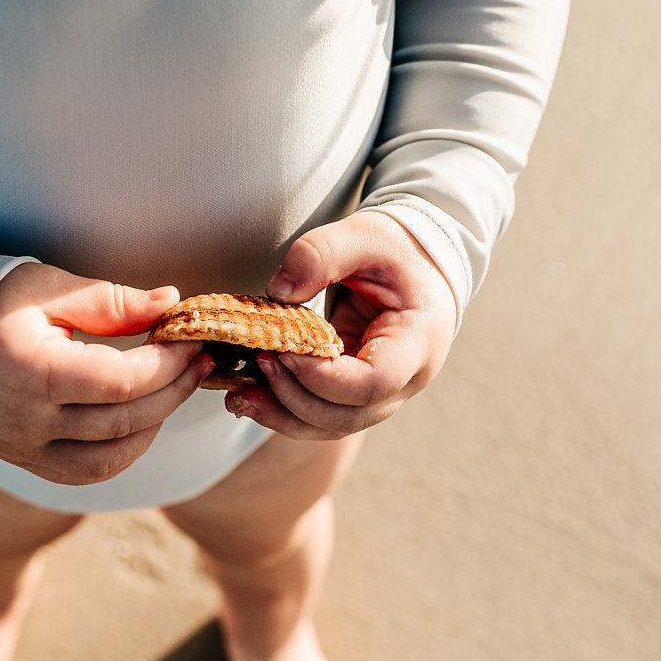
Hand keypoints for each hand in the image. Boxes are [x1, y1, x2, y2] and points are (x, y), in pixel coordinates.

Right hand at [0, 262, 212, 483]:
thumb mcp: (49, 289)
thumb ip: (112, 301)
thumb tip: (171, 303)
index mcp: (32, 372)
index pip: (122, 382)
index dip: (168, 363)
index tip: (191, 339)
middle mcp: (27, 422)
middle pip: (124, 421)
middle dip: (174, 389)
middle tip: (199, 360)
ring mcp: (24, 450)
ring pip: (111, 458)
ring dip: (155, 424)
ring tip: (175, 387)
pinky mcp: (27, 462)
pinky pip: (88, 472)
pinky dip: (124, 450)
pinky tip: (143, 418)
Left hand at [226, 210, 457, 438]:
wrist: (419, 267)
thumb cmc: (397, 251)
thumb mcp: (365, 234)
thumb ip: (321, 254)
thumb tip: (277, 291)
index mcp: (417, 341)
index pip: (373, 382)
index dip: (322, 377)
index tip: (283, 351)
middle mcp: (407, 379)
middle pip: (349, 415)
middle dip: (294, 398)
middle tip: (258, 362)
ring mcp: (384, 394)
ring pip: (333, 426)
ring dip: (284, 416)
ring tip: (241, 395)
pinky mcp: (358, 394)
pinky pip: (323, 417)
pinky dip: (286, 413)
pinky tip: (252, 398)